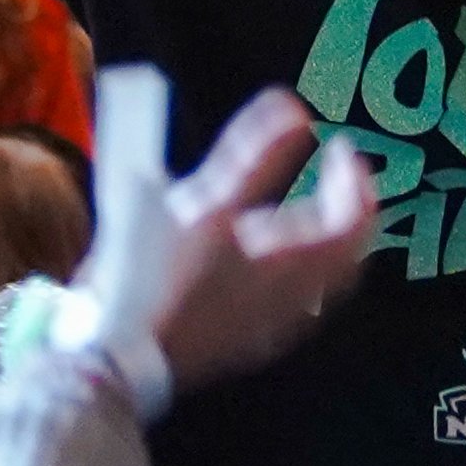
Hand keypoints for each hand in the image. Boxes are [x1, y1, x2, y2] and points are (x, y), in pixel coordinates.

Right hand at [92, 87, 381, 394]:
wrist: (111, 358)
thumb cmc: (152, 277)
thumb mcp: (202, 204)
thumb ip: (252, 153)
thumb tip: (293, 107)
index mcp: (289, 266)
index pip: (354, 222)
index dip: (354, 180)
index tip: (339, 148)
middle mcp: (292, 303)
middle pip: (347, 256)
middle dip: (347, 209)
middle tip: (333, 174)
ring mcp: (271, 329)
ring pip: (323, 284)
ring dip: (323, 241)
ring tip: (301, 208)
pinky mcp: (246, 345)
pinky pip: (295, 304)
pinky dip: (297, 269)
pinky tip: (265, 256)